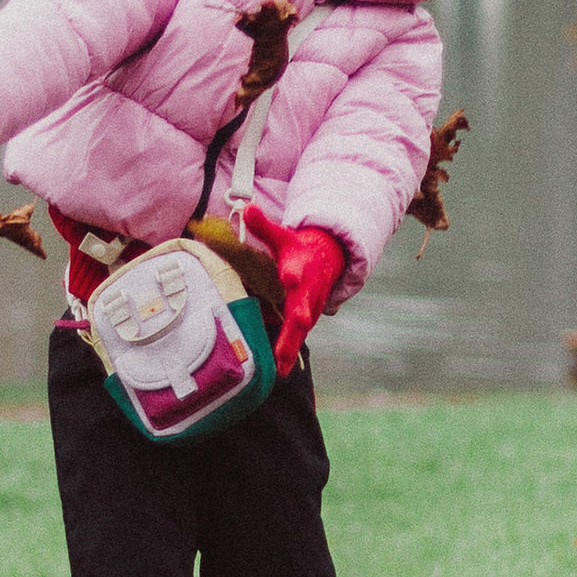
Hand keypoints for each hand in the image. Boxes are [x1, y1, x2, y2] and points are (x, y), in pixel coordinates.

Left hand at [238, 202, 346, 374]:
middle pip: (302, 307)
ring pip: (301, 329)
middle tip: (294, 333)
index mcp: (298, 267)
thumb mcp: (282, 236)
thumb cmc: (297, 249)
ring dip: (291, 348)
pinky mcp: (308, 318)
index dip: (293, 274)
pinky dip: (290, 354)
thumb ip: (263, 225)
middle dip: (298, 321)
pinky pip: (297, 337)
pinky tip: (279, 370)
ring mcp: (310, 306)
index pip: (296, 270)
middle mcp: (307, 290)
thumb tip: (247, 206)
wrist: (329, 260)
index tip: (290, 277)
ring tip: (280, 368)